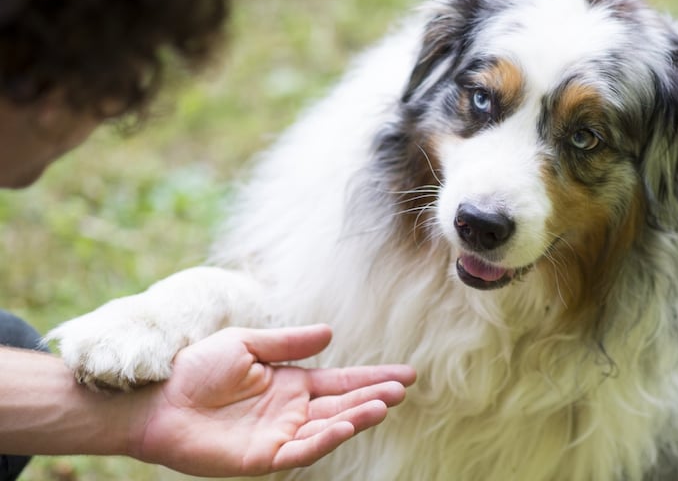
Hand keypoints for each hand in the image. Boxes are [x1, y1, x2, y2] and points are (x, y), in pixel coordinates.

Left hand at [129, 325, 414, 476]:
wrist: (156, 398)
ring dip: (356, 418)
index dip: (372, 379)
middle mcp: (291, 412)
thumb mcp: (246, 345)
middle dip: (372, 398)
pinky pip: (301, 451)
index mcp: (291, 384)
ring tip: (382, 404)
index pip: (341, 383)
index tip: (406, 375)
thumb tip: (330, 334)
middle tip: (401, 390)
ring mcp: (279, 436)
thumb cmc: (196, 369)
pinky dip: (325, 440)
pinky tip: (344, 425)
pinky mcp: (261, 457)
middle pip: (342, 406)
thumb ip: (287, 343)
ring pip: (328, 429)